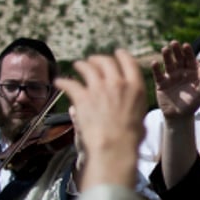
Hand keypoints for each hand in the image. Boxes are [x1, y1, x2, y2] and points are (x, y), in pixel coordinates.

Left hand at [56, 50, 146, 189]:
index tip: (117, 53)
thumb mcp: (141, 116)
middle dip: (99, 59)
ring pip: (88, 68)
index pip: (128, 62)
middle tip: (93, 60)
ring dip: (82, 65)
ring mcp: (98, 88)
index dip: (121, 55)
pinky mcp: (82, 97)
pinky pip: (70, 84)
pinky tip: (58, 81)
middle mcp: (117, 82)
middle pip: (106, 62)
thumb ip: (136, 105)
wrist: (114, 146)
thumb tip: (133, 107)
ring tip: (78, 65)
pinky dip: (63, 82)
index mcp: (135, 86)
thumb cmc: (130, 137)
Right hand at [152, 41, 199, 118]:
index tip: (186, 45)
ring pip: (168, 64)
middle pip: (179, 59)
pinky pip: (158, 75)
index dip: (188, 52)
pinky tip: (154, 63)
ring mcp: (171, 77)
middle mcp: (181, 72)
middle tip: (174, 43)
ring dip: (166, 56)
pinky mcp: (161, 83)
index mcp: (192, 73)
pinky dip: (156, 69)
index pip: (190, 60)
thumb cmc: (192, 104)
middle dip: (177, 51)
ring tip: (165, 49)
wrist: (179, 116)